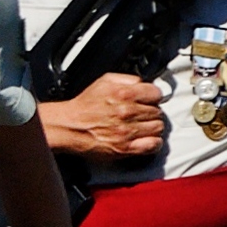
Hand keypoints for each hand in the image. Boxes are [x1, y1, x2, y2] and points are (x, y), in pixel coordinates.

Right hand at [44, 75, 166, 159]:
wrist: (68, 126)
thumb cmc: (84, 106)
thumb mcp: (104, 81)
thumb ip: (127, 79)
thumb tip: (143, 82)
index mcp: (124, 94)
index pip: (156, 93)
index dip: (153, 96)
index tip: (149, 99)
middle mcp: (127, 112)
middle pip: (158, 111)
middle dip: (151, 111)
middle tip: (142, 113)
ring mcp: (127, 131)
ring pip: (158, 127)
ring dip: (152, 126)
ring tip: (143, 125)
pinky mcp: (125, 148)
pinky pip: (153, 145)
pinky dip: (154, 142)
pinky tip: (147, 138)